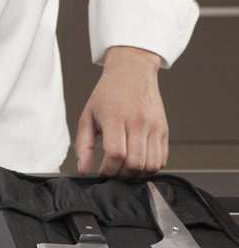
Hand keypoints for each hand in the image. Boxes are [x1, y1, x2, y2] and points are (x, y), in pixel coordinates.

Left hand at [75, 46, 167, 178]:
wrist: (132, 72)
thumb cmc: (108, 93)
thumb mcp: (87, 116)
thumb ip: (83, 145)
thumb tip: (83, 169)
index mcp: (116, 118)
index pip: (116, 154)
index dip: (108, 170)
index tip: (101, 172)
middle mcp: (138, 122)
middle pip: (134, 163)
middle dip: (120, 175)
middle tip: (112, 171)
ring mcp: (154, 126)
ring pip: (150, 165)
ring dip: (136, 174)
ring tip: (124, 169)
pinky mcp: (164, 129)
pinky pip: (162, 158)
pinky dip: (150, 167)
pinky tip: (137, 162)